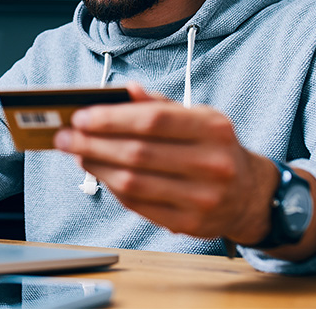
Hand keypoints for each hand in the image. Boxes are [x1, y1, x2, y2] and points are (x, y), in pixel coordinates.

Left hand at [53, 83, 277, 243]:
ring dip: (97, 166)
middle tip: (65, 136)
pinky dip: (112, 187)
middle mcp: (212, 164)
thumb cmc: (215, 148)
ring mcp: (202, 198)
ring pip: (134, 182)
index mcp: (213, 129)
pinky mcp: (188, 224)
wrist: (249, 195)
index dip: (112, 118)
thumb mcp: (199, 117)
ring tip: (77, 152)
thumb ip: (161, 104)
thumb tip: (124, 90)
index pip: (154, 120)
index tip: (81, 115)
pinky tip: (98, 173)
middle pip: (138, 152)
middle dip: (93, 143)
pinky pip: (138, 205)